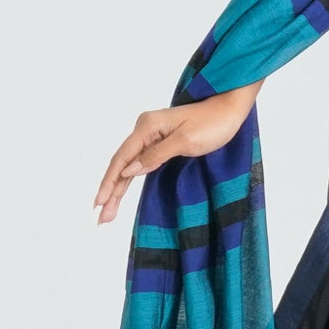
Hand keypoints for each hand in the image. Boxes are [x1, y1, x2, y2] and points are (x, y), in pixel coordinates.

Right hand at [93, 80, 263, 224]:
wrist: (229, 110)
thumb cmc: (212, 124)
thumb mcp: (186, 142)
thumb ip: (156, 156)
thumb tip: (128, 171)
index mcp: (147, 126)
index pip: (122, 158)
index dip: (109, 183)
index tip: (99, 203)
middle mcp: (144, 128)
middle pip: (121, 164)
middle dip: (110, 191)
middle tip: (101, 218)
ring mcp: (151, 135)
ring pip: (128, 166)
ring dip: (117, 189)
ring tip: (106, 213)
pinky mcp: (159, 141)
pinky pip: (139, 162)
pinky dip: (129, 179)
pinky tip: (119, 191)